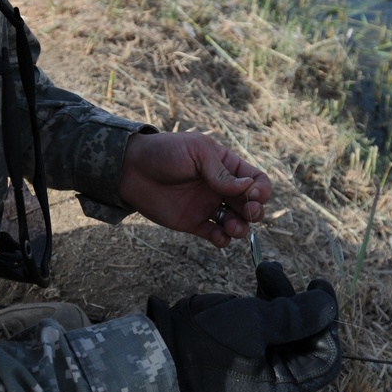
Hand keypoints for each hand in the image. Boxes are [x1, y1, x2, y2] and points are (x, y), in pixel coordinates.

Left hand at [119, 131, 271, 247]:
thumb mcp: (197, 152)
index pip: (256, 181)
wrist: (131, 168)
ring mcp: (208, 206)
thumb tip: (247, 188)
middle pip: (251, 205)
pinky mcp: (194, 223)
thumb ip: (221, 172)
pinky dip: (222, 240)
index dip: (260, 190)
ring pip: (237, 222)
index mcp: (226, 166)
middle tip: (246, 211)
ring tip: (232, 227)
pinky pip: (215, 236)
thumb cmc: (165, 152)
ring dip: (241, 228)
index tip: (250, 193)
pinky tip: (218, 236)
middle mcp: (221, 188)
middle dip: (255, 211)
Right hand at [147, 262, 340, 391]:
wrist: (158, 346)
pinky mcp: (245, 348)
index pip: (325, 356)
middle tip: (291, 277)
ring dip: (282, 296)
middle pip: (308, 339)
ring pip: (288, 327)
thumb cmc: (206, 340)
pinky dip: (267, 302)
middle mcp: (276, 379)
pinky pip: (268, 325)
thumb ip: (298, 316)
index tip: (318, 288)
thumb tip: (329, 306)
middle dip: (300, 305)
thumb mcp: (256, 322)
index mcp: (283, 386)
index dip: (326, 322)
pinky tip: (257, 279)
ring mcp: (259, 364)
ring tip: (264, 270)